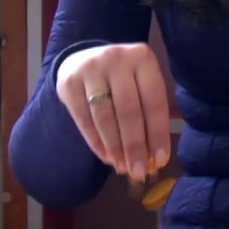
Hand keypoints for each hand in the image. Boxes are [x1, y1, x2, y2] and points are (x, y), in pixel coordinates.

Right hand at [56, 43, 169, 179]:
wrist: (84, 57)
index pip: (153, 101)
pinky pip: (84, 120)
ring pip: (105, 117)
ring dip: (115, 148)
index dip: (158, 133)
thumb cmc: (124, 76)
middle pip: (128, 110)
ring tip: (123, 168)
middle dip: (135, 146)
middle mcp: (116, 60)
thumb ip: (152, 111)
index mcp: (142, 58)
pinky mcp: (68, 84)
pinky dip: (96, 142)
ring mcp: (90, 70)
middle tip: (139, 172)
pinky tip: (106, 157)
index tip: (160, 160)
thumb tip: (159, 156)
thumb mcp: (143, 81)